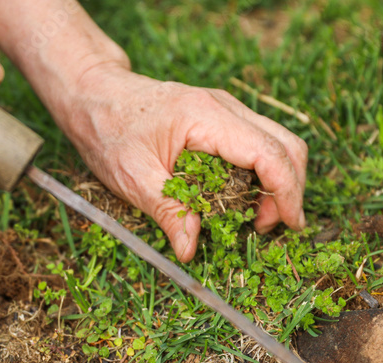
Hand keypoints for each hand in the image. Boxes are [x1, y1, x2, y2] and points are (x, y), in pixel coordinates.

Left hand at [61, 65, 307, 261]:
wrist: (94, 93)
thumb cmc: (108, 129)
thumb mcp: (132, 177)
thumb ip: (167, 213)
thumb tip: (189, 250)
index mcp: (206, 117)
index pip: (269, 153)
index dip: (287, 192)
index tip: (289, 225)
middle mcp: (224, 107)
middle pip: (287, 144)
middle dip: (289, 189)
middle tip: (267, 226)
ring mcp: (226, 109)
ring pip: (277, 142)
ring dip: (278, 182)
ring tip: (253, 216)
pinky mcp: (221, 118)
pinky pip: (257, 143)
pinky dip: (261, 173)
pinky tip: (239, 197)